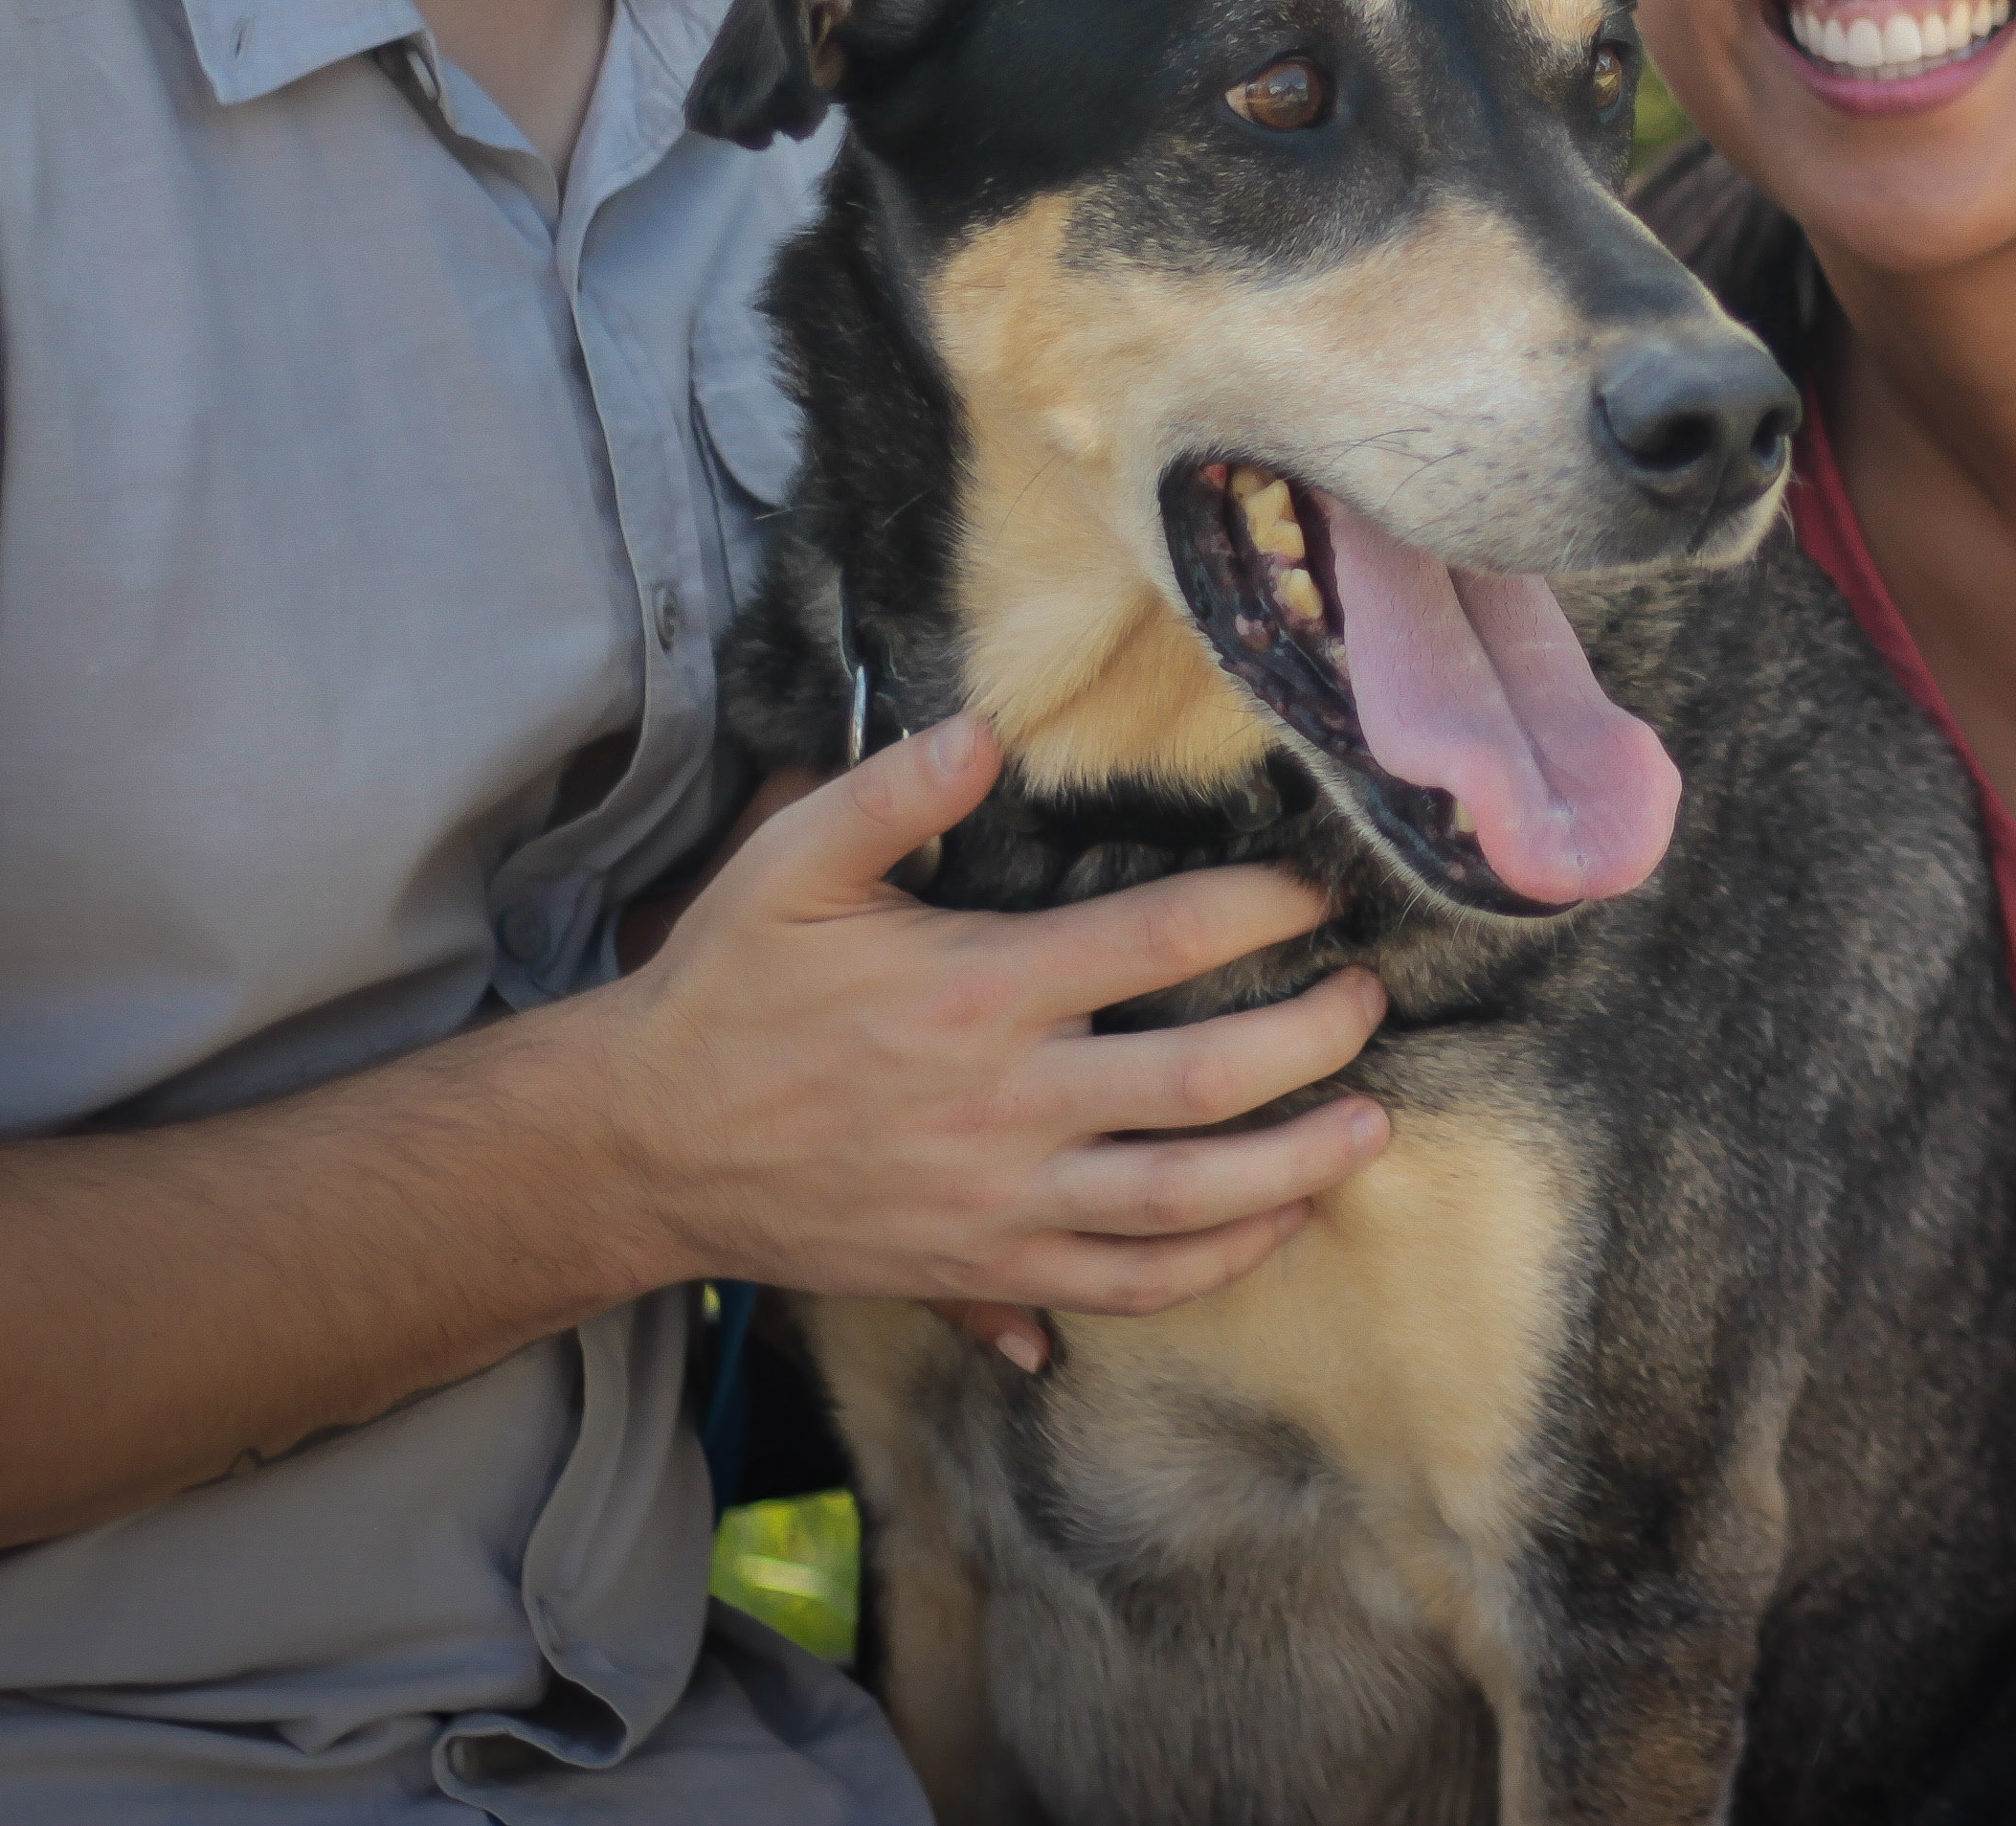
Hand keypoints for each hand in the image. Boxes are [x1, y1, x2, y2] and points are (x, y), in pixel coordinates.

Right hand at [588, 716, 1388, 1318]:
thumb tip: (987, 731)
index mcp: (976, 991)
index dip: (1260, 908)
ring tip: (1372, 1130)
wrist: (643, 1149)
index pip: (1159, 942)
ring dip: (1294, 1169)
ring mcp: (1000, 1200)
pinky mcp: (983, 1267)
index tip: (1320, 889)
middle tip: (1372, 1004)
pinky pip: (1124, 1283)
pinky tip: (1273, 1228)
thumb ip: (888, 791)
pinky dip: (1212, 1266)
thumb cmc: (726, 994)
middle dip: (1311, 1044)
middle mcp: (1005, 1104)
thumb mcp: (787, 868)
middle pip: (1203, 1083)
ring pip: (1184, 1203)